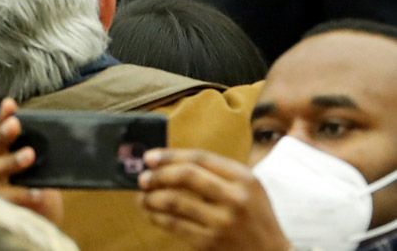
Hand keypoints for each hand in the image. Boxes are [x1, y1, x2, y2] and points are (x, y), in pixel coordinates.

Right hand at [0, 98, 63, 224]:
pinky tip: (39, 192)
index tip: (11, 104)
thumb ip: (12, 151)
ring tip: (30, 154)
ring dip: (9, 163)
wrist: (11, 231)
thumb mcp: (11, 172)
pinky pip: (4, 202)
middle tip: (17, 124)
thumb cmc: (12, 198)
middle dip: (1, 137)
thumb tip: (17, 125)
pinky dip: (21, 196)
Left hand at [138, 148, 290, 250]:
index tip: (150, 157)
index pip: (200, 158)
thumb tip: (170, 163)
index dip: (170, 155)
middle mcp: (234, 198)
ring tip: (143, 197)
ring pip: (174, 202)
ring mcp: (222, 221)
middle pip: (185, 176)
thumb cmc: (255, 219)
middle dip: (158, 175)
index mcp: (244, 178)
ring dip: (151, 197)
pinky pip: (174, 225)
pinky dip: (157, 217)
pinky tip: (151, 213)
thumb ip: (216, 174)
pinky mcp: (209, 242)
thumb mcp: (247, 189)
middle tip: (143, 178)